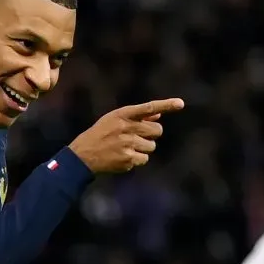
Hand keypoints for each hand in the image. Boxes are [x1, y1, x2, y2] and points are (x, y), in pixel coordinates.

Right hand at [68, 98, 183, 172]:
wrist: (82, 155)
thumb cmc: (100, 134)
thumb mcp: (114, 120)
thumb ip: (137, 117)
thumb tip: (159, 115)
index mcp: (122, 114)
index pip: (149, 107)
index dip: (166, 105)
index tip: (180, 104)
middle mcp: (126, 128)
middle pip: (157, 130)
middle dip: (151, 134)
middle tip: (138, 137)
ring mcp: (127, 144)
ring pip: (151, 146)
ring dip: (143, 148)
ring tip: (126, 148)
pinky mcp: (128, 159)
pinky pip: (144, 159)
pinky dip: (137, 159)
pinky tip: (123, 157)